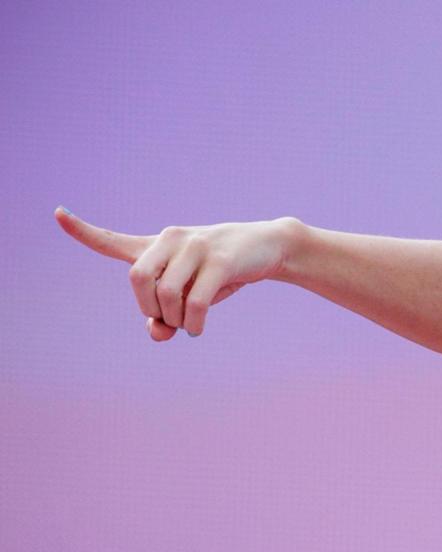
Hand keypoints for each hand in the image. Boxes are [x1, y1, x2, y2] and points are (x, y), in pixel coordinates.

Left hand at [55, 207, 298, 340]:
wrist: (268, 247)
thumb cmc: (222, 272)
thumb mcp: (191, 294)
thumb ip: (165, 317)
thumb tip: (157, 333)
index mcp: (158, 244)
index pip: (113, 240)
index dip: (82, 230)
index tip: (58, 214)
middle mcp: (172, 240)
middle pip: (138, 279)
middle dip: (149, 308)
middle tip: (169, 319)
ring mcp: (196, 247)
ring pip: (166, 294)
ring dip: (175, 320)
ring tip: (189, 324)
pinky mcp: (221, 260)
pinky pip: (196, 302)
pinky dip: (193, 324)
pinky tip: (197, 328)